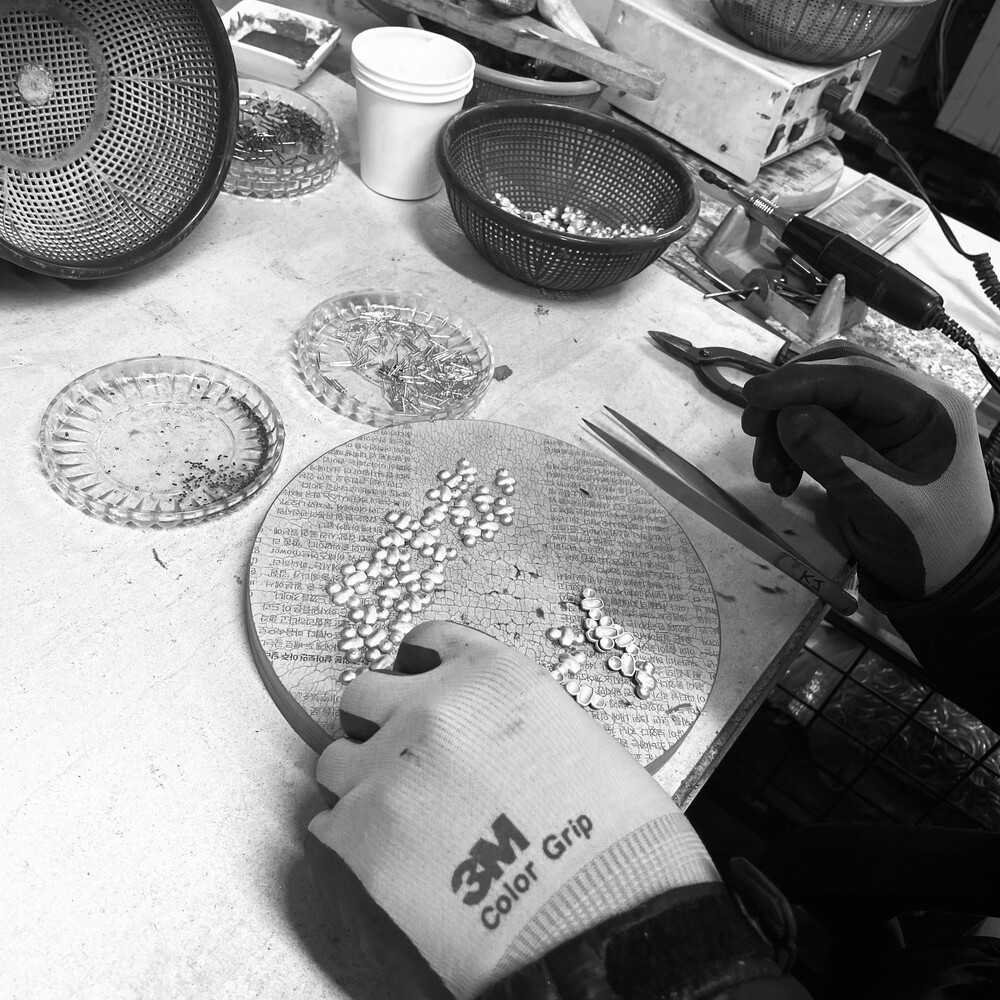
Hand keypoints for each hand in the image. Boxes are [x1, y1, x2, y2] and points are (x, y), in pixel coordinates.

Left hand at [306, 621, 717, 999]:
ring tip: (395, 817)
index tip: (415, 686)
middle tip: (400, 758)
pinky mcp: (358, 835)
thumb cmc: (611, 837)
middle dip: (377, 723)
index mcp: (489, 676)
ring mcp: (388, 769)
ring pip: (335, 758)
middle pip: (363, 694)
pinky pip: (327, 821)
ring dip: (359, 781)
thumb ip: (509, 718)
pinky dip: (350, 837)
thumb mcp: (573, 737)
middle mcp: (431, 709)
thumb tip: (483, 735)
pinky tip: (387, 857)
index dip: (417, 668)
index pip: (424, 642)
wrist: (600, 917)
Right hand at [741, 341, 993, 599]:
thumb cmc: (930, 546)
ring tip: (768, 474)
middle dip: (787, 400)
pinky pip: (815, 425)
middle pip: (834, 374)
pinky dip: (789, 446)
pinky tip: (782, 480)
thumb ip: (839, 459)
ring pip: (818, 399)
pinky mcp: (864, 439)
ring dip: (782, 429)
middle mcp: (908, 401)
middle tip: (752, 431)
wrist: (946, 580)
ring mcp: (885, 419)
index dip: (800, 381)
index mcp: (930, 408)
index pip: (857, 374)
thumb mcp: (886, 507)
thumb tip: (788, 417)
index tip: (753, 396)